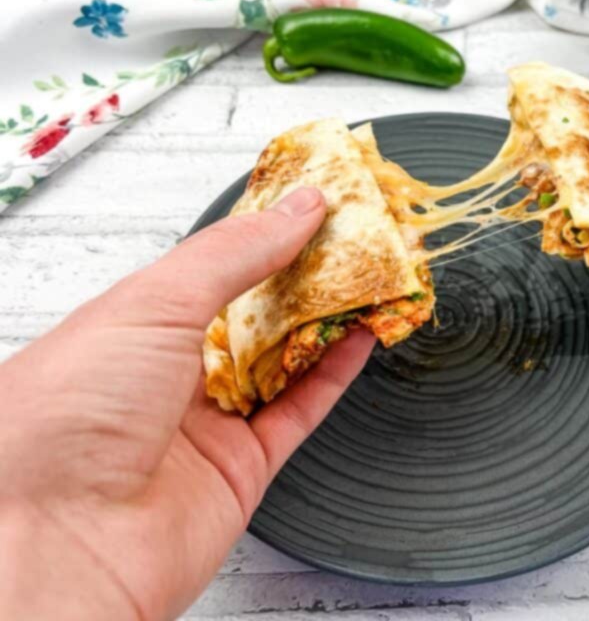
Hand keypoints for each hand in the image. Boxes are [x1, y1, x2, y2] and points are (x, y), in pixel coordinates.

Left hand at [0, 187, 375, 620]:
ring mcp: (207, 422)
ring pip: (285, 360)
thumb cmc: (62, 421)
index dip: (266, 231)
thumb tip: (296, 208)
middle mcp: (170, 373)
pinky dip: (336, 374)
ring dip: (330, 320)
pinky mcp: (242, 468)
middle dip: (307, 274)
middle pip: (257, 312)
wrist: (56, 547)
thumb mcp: (152, 305)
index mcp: (133, 324)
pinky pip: (301, 411)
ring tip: (371, 277)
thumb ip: (235, 254)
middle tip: (355, 236)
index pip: (215, 265)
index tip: (312, 202)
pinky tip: (360, 337)